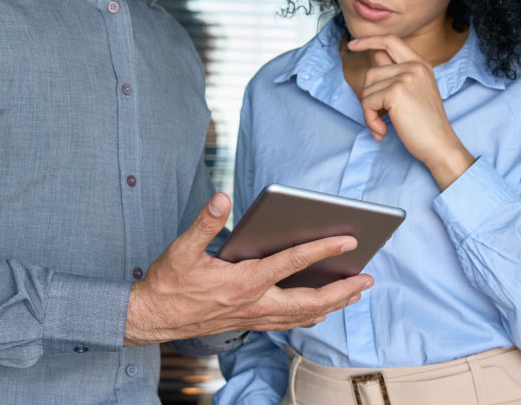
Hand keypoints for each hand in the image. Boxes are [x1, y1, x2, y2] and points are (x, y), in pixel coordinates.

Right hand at [124, 193, 372, 345]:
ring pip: (303, 315)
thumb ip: (205, 223)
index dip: (322, 249)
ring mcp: (255, 317)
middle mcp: (256, 303)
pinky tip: (320, 312)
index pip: (292, 262)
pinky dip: (310, 316)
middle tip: (367, 278)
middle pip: (310, 300)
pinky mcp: (250, 323)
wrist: (153, 318)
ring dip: (332, 304)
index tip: (348, 239)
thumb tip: (222, 197)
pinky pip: (289, 322)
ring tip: (355, 293)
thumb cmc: (169, 283)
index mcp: (244, 281)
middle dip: (342, 290)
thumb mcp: (182, 249)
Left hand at [347, 34, 474, 188]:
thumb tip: (375, 59)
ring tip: (382, 126)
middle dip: (368, 97)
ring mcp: (406, 77)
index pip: (390, 41)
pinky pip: (368, 102)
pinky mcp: (396, 92)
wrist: (439, 144)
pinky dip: (370, 120)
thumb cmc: (425, 125)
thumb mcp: (414, 91)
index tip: (353, 44)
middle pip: (372, 72)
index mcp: (420, 64)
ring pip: (367, 89)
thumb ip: (396, 75)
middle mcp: (414, 66)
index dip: (369, 40)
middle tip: (377, 117)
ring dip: (369, 112)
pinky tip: (383, 131)